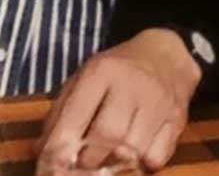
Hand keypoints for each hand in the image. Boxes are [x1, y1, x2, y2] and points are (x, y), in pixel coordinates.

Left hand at [36, 29, 200, 172]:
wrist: (166, 54)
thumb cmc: (117, 71)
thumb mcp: (84, 78)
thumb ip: (61, 114)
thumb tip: (41, 153)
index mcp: (102, 71)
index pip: (77, 114)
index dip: (60, 147)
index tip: (50, 166)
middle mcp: (133, 84)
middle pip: (109, 134)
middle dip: (89, 159)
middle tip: (81, 164)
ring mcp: (159, 102)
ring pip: (134, 149)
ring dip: (114, 164)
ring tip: (105, 162)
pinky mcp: (177, 119)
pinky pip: (158, 156)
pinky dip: (141, 164)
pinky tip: (133, 156)